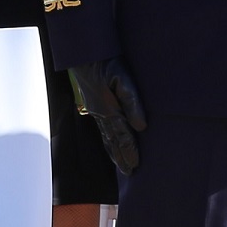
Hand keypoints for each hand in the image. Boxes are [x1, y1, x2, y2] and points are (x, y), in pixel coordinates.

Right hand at [64, 59, 145, 174]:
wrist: (85, 53)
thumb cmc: (106, 63)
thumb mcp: (123, 79)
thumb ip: (132, 102)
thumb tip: (141, 126)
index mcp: (110, 111)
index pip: (123, 137)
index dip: (130, 152)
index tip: (135, 167)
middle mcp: (102, 114)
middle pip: (113, 142)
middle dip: (121, 158)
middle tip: (129, 173)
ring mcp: (96, 110)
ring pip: (106, 137)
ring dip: (114, 152)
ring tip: (120, 164)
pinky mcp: (94, 105)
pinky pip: (101, 129)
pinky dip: (107, 140)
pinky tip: (109, 142)